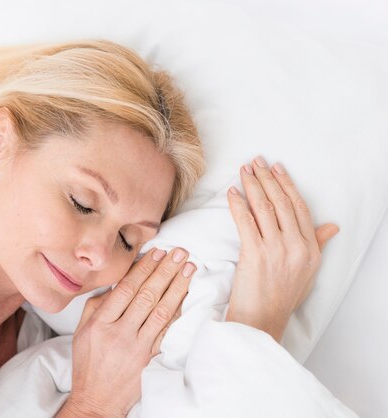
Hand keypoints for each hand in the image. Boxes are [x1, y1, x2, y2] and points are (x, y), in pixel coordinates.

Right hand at [61, 247, 194, 417]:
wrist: (96, 400)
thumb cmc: (87, 364)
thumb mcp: (81, 332)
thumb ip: (96, 306)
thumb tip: (115, 285)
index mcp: (100, 324)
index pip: (126, 289)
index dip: (143, 268)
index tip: (157, 252)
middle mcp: (119, 333)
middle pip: (146, 296)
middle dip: (165, 271)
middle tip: (179, 253)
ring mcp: (137, 347)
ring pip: (161, 311)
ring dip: (177, 287)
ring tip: (188, 268)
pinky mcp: (150, 358)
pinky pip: (167, 331)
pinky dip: (178, 312)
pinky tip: (186, 296)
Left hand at [225, 156, 338, 341]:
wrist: (262, 320)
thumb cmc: (281, 296)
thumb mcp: (307, 271)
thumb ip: (318, 245)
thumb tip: (332, 227)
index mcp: (311, 249)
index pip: (300, 208)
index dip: (287, 185)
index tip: (277, 169)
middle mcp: (297, 247)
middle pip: (282, 203)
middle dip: (267, 178)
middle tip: (256, 162)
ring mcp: (276, 250)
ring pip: (264, 208)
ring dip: (252, 185)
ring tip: (244, 171)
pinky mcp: (255, 254)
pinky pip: (245, 221)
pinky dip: (237, 204)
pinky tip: (232, 192)